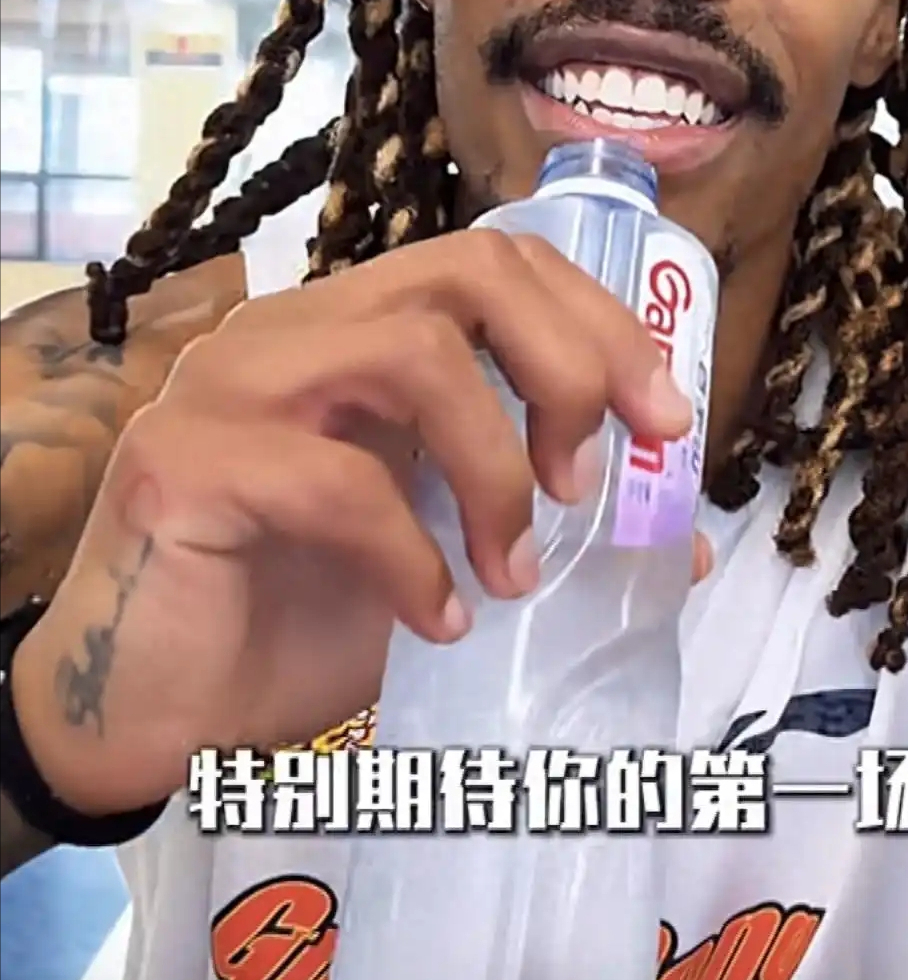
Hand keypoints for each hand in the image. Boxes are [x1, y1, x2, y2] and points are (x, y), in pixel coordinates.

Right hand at [13, 232, 706, 816]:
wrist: (157, 716)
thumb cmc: (296, 621)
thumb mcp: (445, 560)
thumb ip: (540, 526)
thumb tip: (678, 542)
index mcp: (355, 329)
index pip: (496, 263)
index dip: (598, 324)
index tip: (664, 421)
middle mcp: (293, 329)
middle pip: (468, 269)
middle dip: (568, 366)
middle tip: (593, 476)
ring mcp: (231, 382)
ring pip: (412, 353)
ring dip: (495, 469)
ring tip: (513, 569)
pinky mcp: (183, 459)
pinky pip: (337, 479)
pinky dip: (412, 556)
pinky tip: (434, 623)